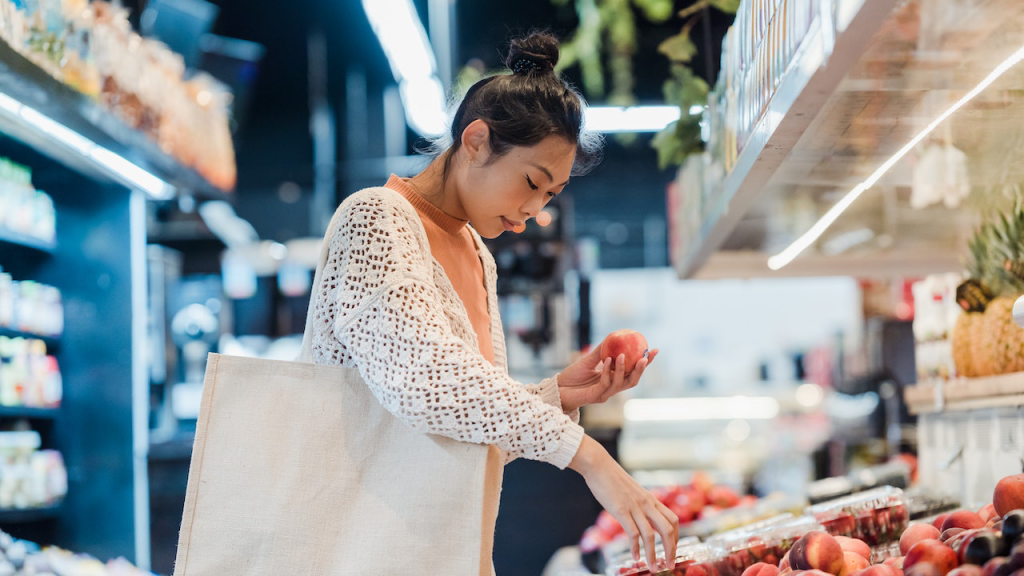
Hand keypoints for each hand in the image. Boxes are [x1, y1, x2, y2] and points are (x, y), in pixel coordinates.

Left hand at [556, 346, 658, 412]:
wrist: (558, 389)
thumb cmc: (573, 376)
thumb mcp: (589, 360)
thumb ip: (601, 351)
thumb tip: (613, 336)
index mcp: (613, 379)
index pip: (633, 371)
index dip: (645, 362)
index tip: (654, 350)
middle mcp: (612, 387)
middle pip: (632, 380)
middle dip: (641, 369)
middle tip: (645, 357)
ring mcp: (605, 393)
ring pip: (621, 383)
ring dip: (623, 368)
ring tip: (622, 355)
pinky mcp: (596, 396)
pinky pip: (605, 383)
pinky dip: (608, 371)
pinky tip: (607, 360)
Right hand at [569, 436, 678, 568]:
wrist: (599, 465)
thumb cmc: (613, 478)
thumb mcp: (633, 491)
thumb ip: (640, 504)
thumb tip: (641, 517)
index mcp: (651, 499)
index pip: (673, 520)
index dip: (676, 537)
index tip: (673, 550)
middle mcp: (647, 504)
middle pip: (667, 530)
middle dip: (671, 550)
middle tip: (670, 564)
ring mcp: (634, 507)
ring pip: (650, 535)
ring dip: (653, 555)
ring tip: (653, 567)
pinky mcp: (620, 510)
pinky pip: (632, 533)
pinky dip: (635, 548)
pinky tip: (635, 556)